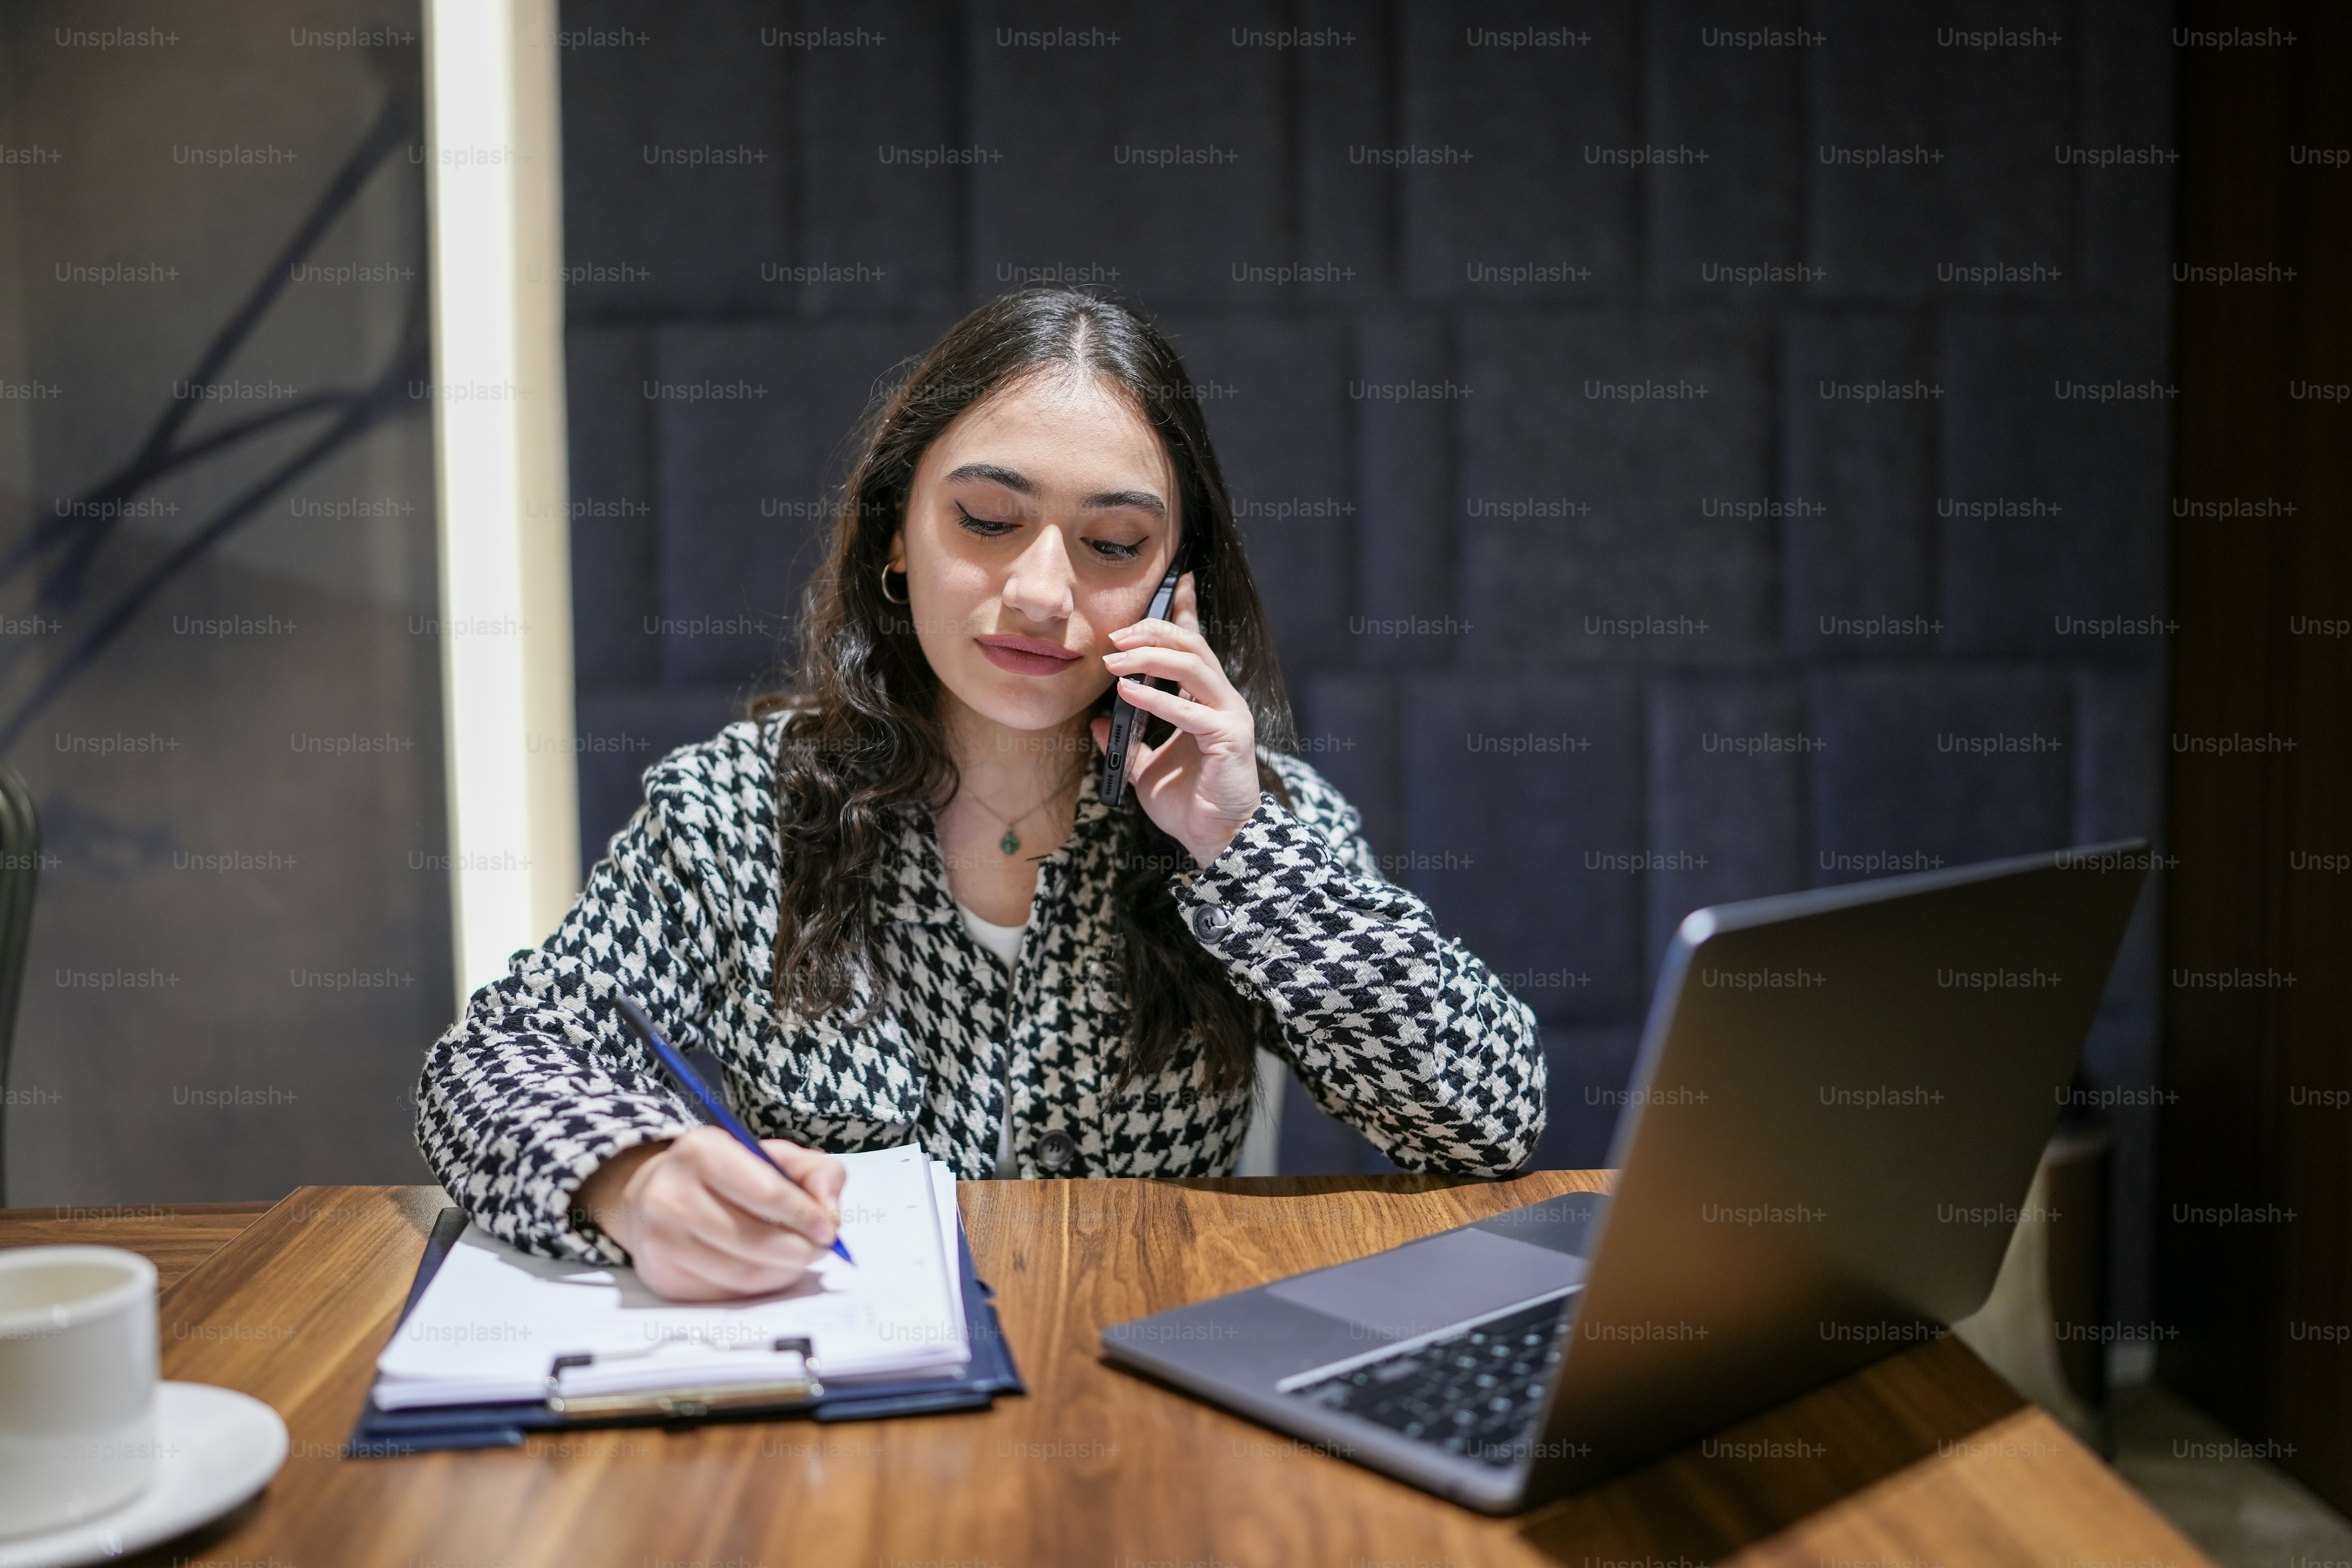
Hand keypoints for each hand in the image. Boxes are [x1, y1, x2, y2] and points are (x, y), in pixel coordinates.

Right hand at [573, 1126, 846, 1300]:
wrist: (657, 1195)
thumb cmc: (727, 1175)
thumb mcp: (774, 1156)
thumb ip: (817, 1172)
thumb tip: (831, 1213)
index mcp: (701, 1152)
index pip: (766, 1193)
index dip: (806, 1216)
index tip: (829, 1228)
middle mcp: (671, 1195)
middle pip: (755, 1241)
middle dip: (800, 1250)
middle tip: (819, 1249)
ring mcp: (662, 1241)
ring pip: (743, 1275)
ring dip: (783, 1272)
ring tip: (796, 1258)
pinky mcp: (662, 1277)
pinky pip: (726, 1295)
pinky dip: (757, 1287)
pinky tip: (764, 1269)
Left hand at [1092, 572, 1259, 867]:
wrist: (1218, 840)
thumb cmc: (1188, 804)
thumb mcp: (1145, 769)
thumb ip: (1126, 744)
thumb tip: (1098, 721)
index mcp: (1206, 700)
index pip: (1194, 645)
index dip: (1184, 611)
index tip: (1174, 581)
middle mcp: (1222, 700)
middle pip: (1191, 646)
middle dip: (1152, 631)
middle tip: (1114, 634)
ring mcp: (1229, 717)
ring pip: (1193, 667)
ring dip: (1150, 658)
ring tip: (1114, 660)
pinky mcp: (1229, 739)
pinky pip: (1190, 711)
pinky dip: (1156, 699)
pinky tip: (1127, 694)